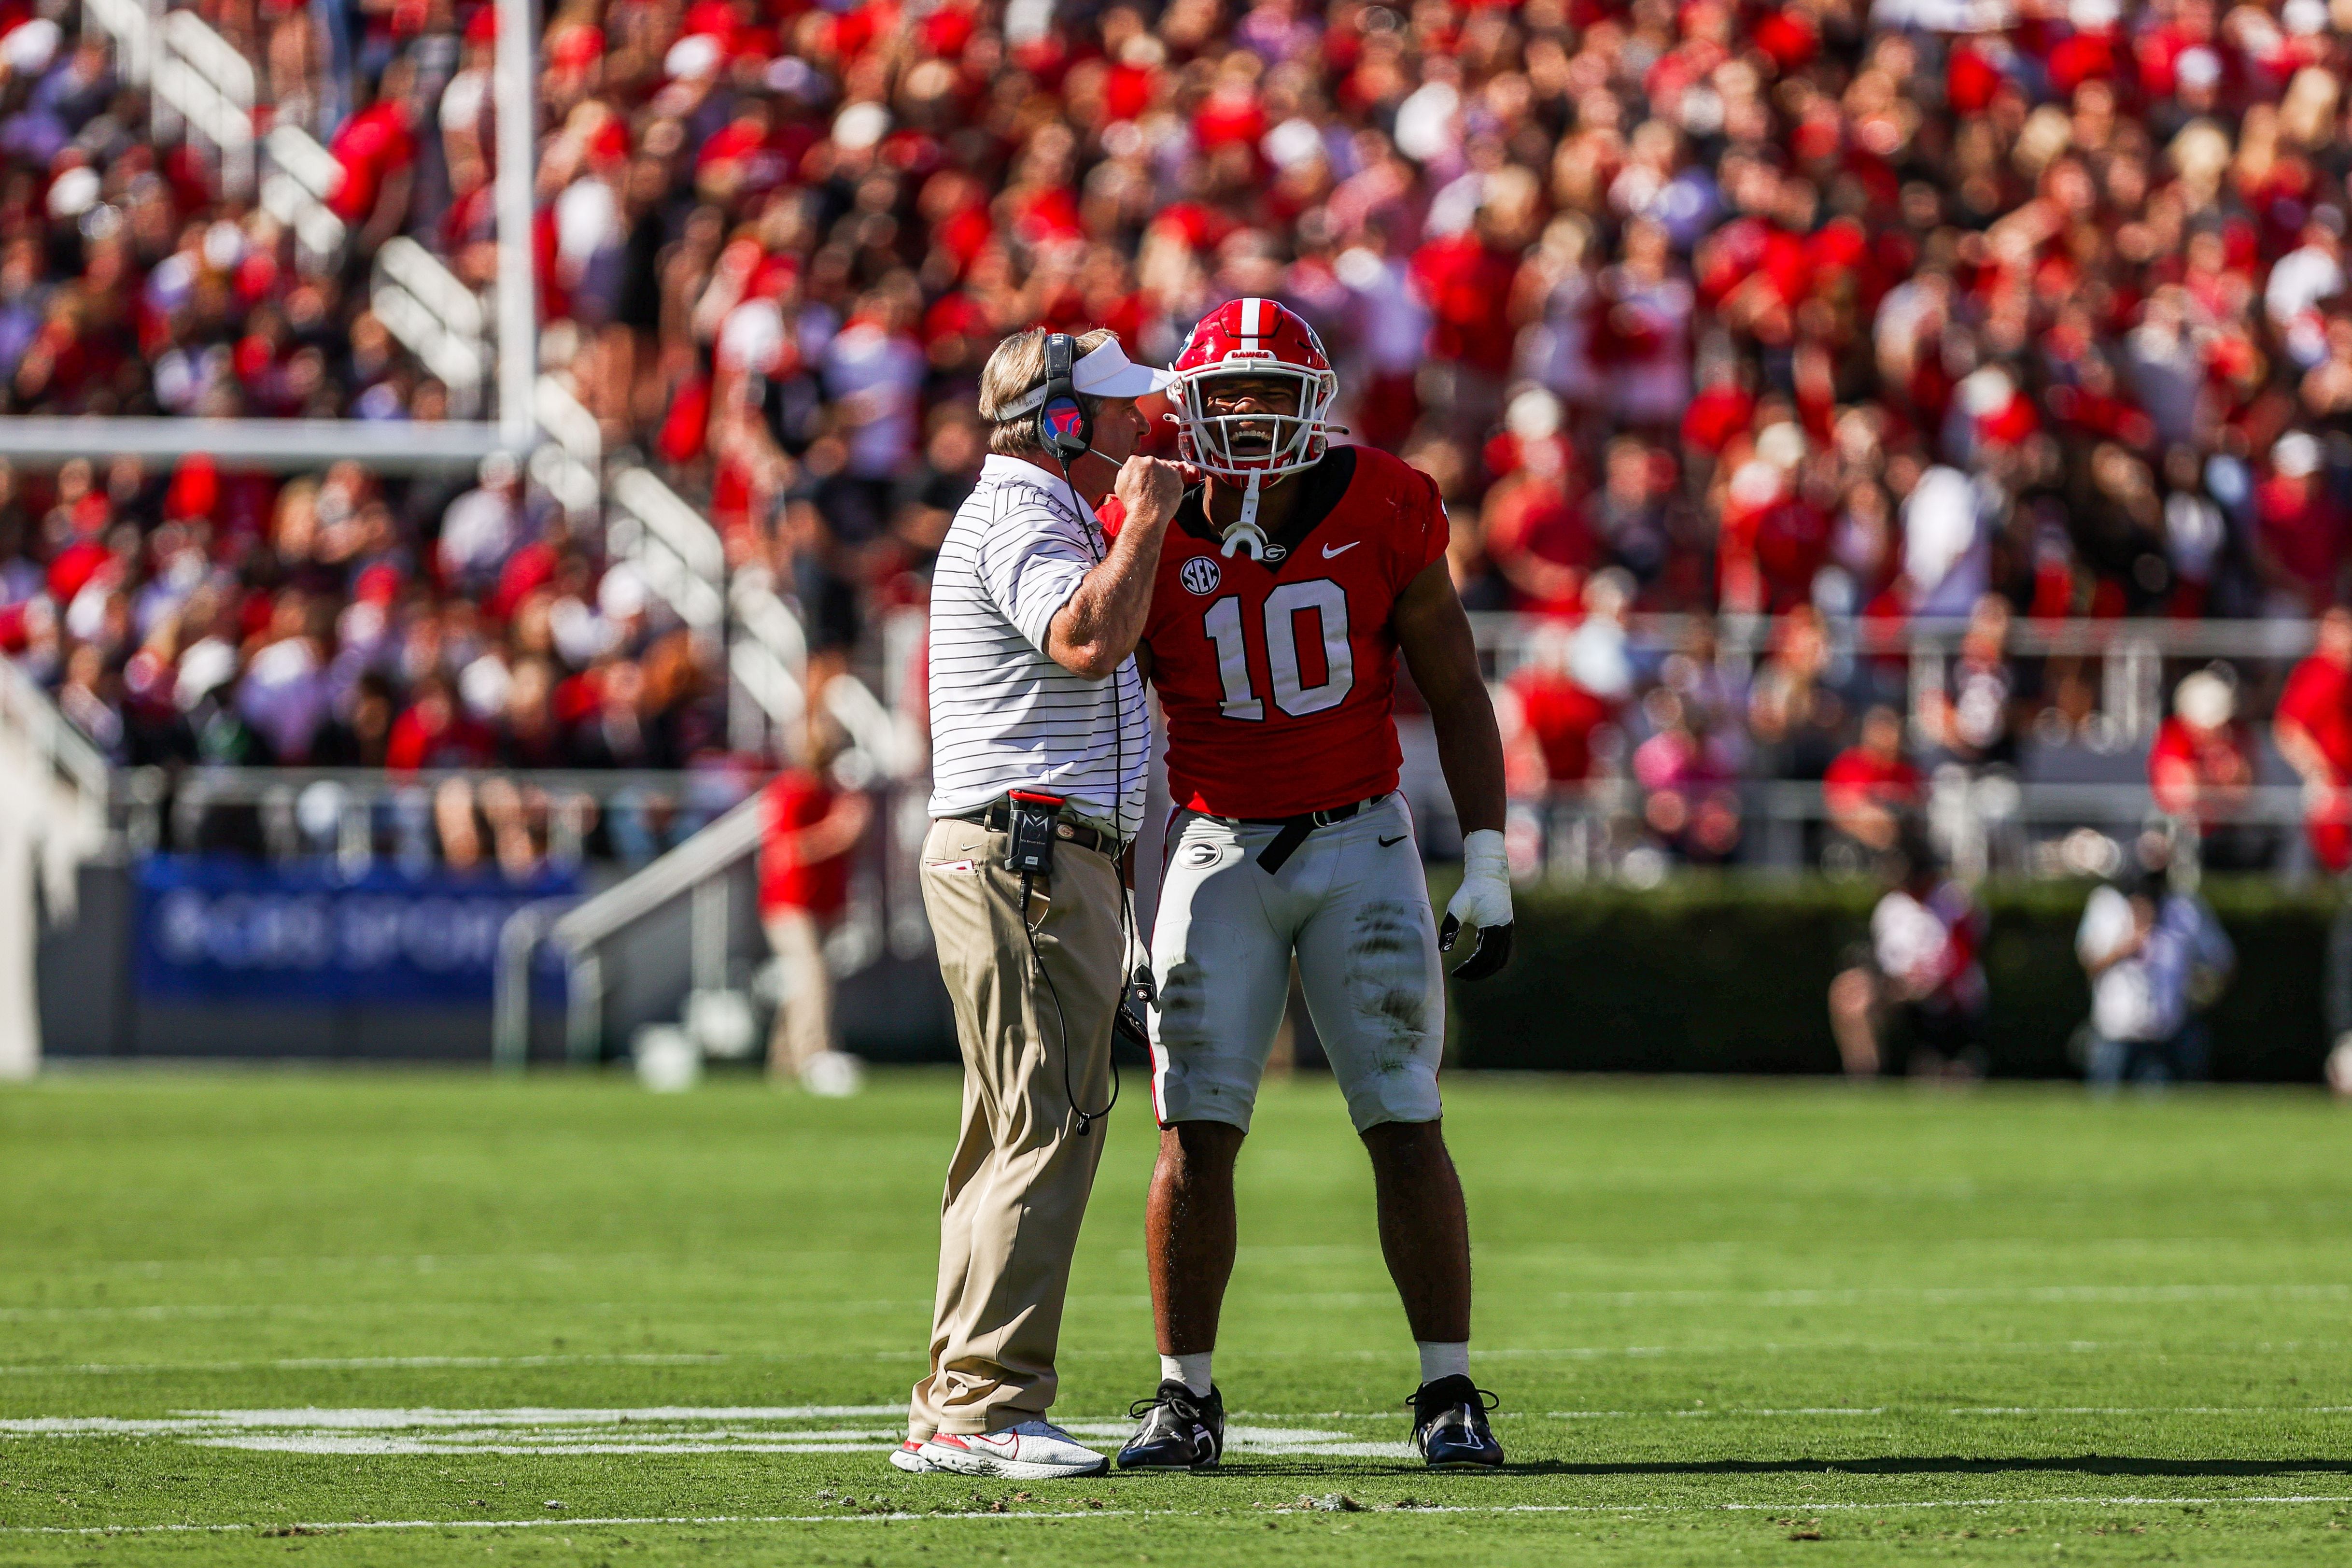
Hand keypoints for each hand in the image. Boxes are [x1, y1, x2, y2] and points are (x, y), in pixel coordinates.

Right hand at [1112, 455, 1185, 526]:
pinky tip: (1166, 492)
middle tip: (1151, 487)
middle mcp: (1150, 460)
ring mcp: (1164, 467)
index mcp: (1134, 461)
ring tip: (1159, 491)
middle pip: (1152, 463)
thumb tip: (1126, 471)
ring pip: (1164, 469)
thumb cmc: (1133, 503)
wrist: (1147, 513)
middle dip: (1152, 473)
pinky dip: (1172, 483)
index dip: (1140, 472)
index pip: (1138, 462)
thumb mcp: (1119, 486)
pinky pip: (1175, 476)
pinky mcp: (1175, 474)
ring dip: (1163, 477)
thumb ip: (1124, 474)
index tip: (1142, 479)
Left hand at [1438, 828, 1513, 981]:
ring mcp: (1508, 930)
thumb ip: (1449, 929)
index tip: (1456, 973)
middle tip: (1461, 976)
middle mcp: (1505, 932)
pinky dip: (1492, 960)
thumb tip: (1442, 950)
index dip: (1470, 969)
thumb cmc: (1470, 890)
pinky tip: (1477, 960)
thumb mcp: (1456, 909)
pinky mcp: (1507, 928)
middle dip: (1477, 973)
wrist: (1488, 874)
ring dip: (1486, 969)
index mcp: (1494, 929)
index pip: (1483, 958)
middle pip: (1494, 963)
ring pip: (1501, 959)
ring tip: (1470, 973)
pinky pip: (1503, 951)